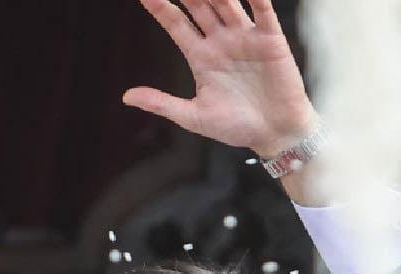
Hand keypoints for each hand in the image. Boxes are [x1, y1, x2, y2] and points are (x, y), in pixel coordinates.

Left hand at [124, 0, 318, 157]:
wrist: (274, 134)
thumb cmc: (236, 127)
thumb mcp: (193, 117)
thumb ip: (162, 103)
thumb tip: (126, 96)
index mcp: (200, 56)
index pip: (176, 24)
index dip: (160, 8)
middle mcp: (220, 41)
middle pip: (199, 5)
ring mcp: (244, 37)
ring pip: (227, 3)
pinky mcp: (270, 39)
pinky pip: (262, 11)